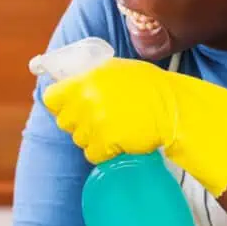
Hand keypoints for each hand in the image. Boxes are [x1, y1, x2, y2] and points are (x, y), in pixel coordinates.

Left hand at [41, 57, 226, 196]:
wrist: (173, 109)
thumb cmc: (150, 88)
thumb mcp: (118, 71)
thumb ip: (92, 79)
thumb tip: (71, 84)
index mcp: (87, 80)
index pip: (52, 98)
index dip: (60, 104)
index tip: (69, 106)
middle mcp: (87, 100)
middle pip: (65, 122)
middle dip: (79, 123)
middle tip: (100, 119)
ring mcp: (95, 123)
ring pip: (80, 139)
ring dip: (94, 138)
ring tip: (115, 128)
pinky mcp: (106, 142)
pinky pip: (93, 154)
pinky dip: (104, 152)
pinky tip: (119, 141)